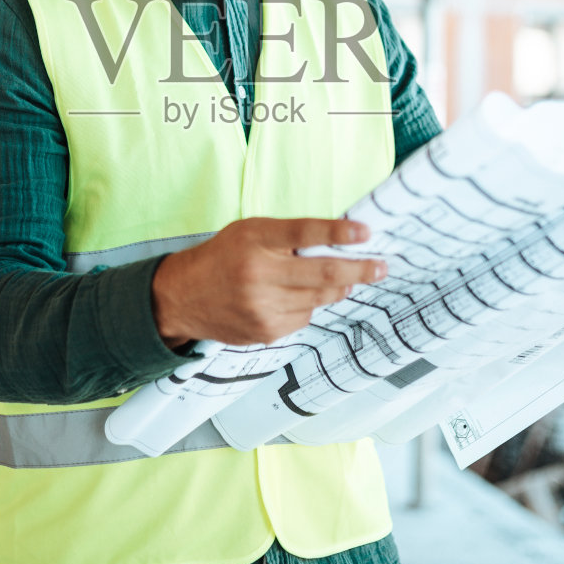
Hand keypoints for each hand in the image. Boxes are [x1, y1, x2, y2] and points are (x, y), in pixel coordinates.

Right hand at [152, 218, 386, 347]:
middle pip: (324, 273)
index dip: (339, 232)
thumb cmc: (223, 257)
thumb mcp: (250, 232)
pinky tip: (290, 297)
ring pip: (319, 297)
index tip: (366, 232)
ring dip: (336, 287)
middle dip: (359, 269)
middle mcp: (259, 274)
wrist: (183, 297)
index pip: (304, 233)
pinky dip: (307, 304)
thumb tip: (337, 242)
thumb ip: (288, 236)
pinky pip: (304, 316)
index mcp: (255, 240)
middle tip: (380, 266)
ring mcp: (263, 307)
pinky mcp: (266, 331)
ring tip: (341, 278)